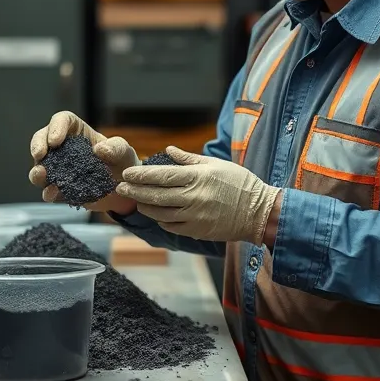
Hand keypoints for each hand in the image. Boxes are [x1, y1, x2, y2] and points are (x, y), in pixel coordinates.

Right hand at [28, 111, 139, 214]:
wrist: (124, 190)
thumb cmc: (122, 163)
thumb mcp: (124, 151)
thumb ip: (116, 147)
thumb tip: (98, 149)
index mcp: (77, 132)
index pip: (62, 121)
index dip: (55, 127)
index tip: (55, 140)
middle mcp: (63, 148)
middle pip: (42, 139)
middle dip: (37, 145)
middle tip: (40, 154)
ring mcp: (59, 169)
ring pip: (40, 166)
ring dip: (37, 171)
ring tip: (41, 175)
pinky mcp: (60, 189)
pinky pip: (49, 190)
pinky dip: (48, 192)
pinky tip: (52, 194)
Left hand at [116, 146, 280, 244]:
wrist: (259, 212)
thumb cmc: (239, 183)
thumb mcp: (216, 164)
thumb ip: (189, 159)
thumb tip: (168, 150)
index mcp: (197, 177)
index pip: (161, 175)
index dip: (141, 175)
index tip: (127, 173)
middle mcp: (193, 197)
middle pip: (156, 195)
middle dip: (135, 191)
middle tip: (120, 188)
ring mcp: (194, 216)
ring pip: (160, 213)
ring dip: (145, 206)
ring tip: (136, 201)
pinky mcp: (198, 231)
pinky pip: (172, 226)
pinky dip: (161, 220)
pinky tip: (156, 214)